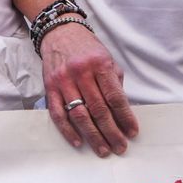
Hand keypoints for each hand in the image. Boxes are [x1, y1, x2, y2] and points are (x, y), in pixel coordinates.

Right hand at [40, 23, 138, 156]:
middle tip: (120, 147)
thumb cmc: (87, 48)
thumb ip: (115, 83)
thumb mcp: (107, 59)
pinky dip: (68, 130)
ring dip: (93, 135)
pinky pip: (58, 113)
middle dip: (111, 132)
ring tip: (103, 149)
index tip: (132, 132)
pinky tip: (78, 141)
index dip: (125, 117)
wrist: (60, 32)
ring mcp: (63, 81)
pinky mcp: (50, 87)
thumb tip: (123, 112)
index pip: (115, 97)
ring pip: (79, 114)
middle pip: (98, 109)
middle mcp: (81, 73)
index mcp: (100, 64)